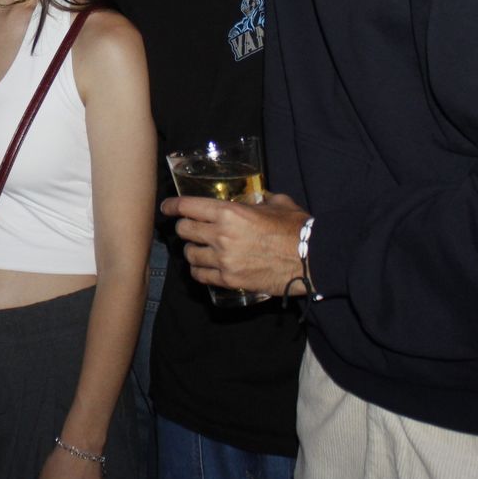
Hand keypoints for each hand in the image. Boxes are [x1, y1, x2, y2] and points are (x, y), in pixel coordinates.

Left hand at [161, 190, 309, 296]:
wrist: (311, 259)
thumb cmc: (296, 228)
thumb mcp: (276, 203)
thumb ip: (259, 199)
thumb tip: (254, 197)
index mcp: (229, 212)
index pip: (188, 206)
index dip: (172, 206)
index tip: (166, 207)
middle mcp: (221, 235)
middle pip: (184, 230)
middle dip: (184, 228)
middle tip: (188, 228)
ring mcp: (224, 260)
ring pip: (190, 254)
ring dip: (191, 250)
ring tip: (198, 248)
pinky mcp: (230, 280)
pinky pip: (201, 275)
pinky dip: (198, 271)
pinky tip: (203, 267)